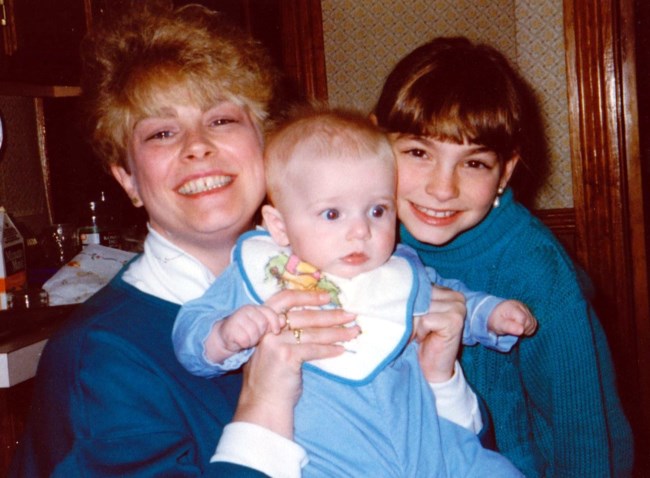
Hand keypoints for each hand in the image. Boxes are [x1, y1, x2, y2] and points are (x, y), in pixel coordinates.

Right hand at [206, 305, 284, 362]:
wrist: (226, 337)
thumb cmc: (247, 332)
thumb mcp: (262, 327)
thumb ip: (273, 323)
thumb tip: (283, 320)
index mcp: (256, 308)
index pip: (269, 312)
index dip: (275, 322)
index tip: (276, 331)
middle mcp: (246, 310)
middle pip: (263, 323)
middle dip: (262, 333)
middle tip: (256, 336)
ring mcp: (237, 318)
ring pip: (254, 332)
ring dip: (253, 340)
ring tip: (249, 339)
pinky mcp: (231, 329)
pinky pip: (245, 339)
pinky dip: (245, 344)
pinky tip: (242, 343)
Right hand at [233, 290, 358, 438]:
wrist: (261, 405)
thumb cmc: (270, 379)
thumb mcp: (271, 349)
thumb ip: (285, 333)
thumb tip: (317, 321)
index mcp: (263, 323)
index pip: (284, 299)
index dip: (307, 295)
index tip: (327, 297)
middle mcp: (267, 330)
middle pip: (304, 315)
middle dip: (331, 315)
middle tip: (351, 314)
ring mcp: (275, 342)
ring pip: (312, 333)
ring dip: (337, 332)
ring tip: (353, 331)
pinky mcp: (285, 357)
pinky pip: (314, 349)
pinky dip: (329, 349)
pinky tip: (341, 349)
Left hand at [414, 286, 465, 382]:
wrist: (429, 368)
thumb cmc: (418, 338)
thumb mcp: (414, 313)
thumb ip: (412, 298)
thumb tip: (398, 288)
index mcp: (446, 290)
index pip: (420, 285)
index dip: (408, 301)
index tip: (409, 316)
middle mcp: (456, 296)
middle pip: (420, 295)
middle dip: (410, 312)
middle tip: (413, 328)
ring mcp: (458, 307)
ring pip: (422, 306)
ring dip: (414, 323)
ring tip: (418, 334)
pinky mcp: (455, 321)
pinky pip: (426, 320)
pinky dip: (420, 331)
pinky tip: (424, 339)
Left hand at [488, 300, 536, 335]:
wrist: (494, 314)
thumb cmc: (495, 320)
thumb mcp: (498, 324)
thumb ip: (508, 327)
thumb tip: (521, 330)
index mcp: (512, 306)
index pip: (523, 318)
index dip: (520, 328)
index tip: (512, 330)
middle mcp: (521, 305)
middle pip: (530, 321)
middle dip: (523, 329)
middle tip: (512, 330)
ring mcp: (526, 308)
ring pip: (533, 323)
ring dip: (526, 330)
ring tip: (515, 329)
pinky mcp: (528, 312)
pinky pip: (534, 323)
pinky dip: (528, 328)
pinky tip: (520, 328)